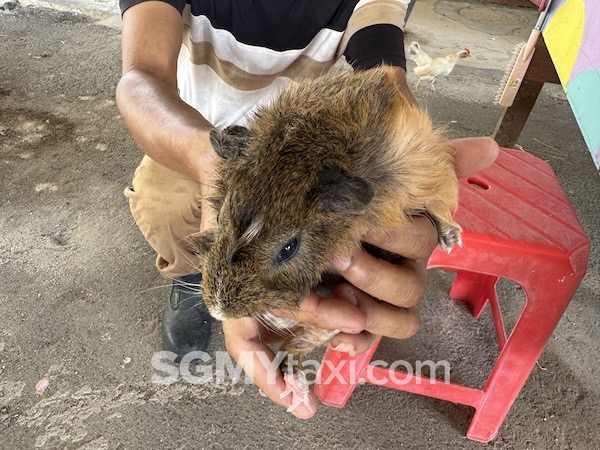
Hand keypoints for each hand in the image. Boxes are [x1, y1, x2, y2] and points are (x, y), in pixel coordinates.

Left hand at [222, 136, 498, 417]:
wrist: (281, 201)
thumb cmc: (335, 187)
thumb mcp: (378, 167)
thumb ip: (435, 162)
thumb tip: (492, 147)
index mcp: (409, 236)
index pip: (424, 241)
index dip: (398, 235)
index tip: (366, 219)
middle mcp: (398, 270)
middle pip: (408, 290)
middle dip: (374, 274)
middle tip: (339, 254)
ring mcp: (374, 298)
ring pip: (392, 323)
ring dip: (364, 312)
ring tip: (328, 292)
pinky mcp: (348, 317)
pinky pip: (362, 343)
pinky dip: (351, 343)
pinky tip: (335, 337)